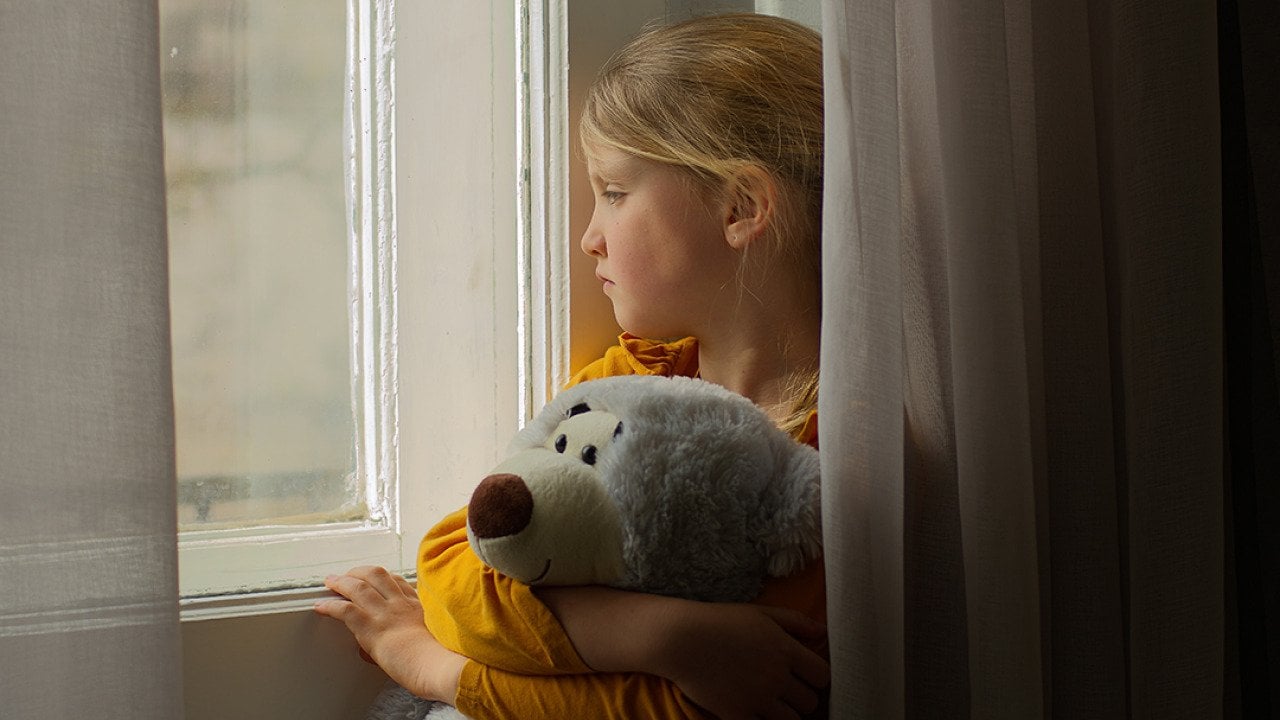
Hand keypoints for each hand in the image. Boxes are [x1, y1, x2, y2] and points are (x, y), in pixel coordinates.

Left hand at [313, 566, 464, 702]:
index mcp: (418, 607)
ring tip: (330, 581)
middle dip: (360, 571)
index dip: (384, 577)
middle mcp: (400, 605)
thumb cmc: (440, 660)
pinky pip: (346, 610)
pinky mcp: (371, 628)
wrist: (438, 665)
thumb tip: (403, 648)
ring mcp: (385, 614)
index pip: (398, 582)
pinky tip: (321, 607)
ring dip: (341, 582)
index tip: (375, 578)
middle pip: (377, 575)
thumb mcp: (433, 639)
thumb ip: (417, 636)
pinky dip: (331, 606)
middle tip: (348, 574)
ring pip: (359, 587)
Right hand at [655, 601, 828, 719]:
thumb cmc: (720, 621)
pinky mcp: (737, 714)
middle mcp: (776, 676)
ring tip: (771, 700)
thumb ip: (795, 621)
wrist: (680, 639)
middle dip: (802, 696)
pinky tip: (753, 709)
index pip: (822, 676)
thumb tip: (823, 631)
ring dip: (785, 712)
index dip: (817, 676)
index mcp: (785, 649)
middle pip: (810, 702)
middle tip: (787, 689)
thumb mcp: (761, 613)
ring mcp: (757, 698)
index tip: (805, 674)